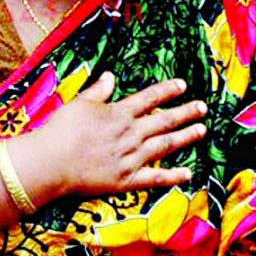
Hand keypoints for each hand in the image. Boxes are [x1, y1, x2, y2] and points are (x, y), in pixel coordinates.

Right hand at [17, 72, 206, 203]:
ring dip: (186, 137)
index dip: (167, 90)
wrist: (52, 162)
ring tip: (201, 131)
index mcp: (118, 113)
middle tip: (203, 108)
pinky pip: (156, 177)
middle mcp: (130, 134)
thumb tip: (111, 76)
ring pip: (165, 145)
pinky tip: (188, 173)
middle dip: (186, 113)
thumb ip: (98, 91)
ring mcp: (131, 158)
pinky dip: (173, 176)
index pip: (149, 98)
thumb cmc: (61, 130)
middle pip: (164, 121)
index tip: (183, 85)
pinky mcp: (127, 179)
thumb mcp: (78, 103)